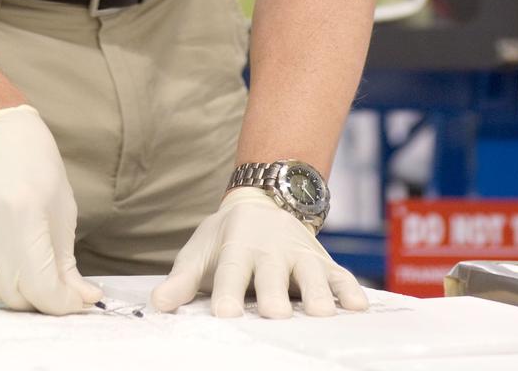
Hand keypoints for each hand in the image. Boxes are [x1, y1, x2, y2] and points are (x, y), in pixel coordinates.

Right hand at [0, 105, 102, 314]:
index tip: (78, 299)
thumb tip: (81, 299)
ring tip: (27, 260)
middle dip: (41, 296)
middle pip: (16, 297)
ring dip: (15, 288)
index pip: (42, 290)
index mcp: (22, 220)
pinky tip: (2, 249)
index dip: (63, 302)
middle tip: (56, 281)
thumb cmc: (33, 163)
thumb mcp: (61, 207)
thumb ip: (66, 262)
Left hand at [150, 187, 367, 318]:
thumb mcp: (200, 250)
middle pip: (274, 275)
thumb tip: (158, 303)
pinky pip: (341, 276)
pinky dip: (351, 289)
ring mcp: (302, 257)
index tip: (226, 314)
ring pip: (312, 275)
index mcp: (238, 248)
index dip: (228, 293)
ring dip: (317, 293)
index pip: (231, 272)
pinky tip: (359, 306)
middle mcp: (272, 251)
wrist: (263, 201)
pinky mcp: (325, 263)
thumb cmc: (226, 237)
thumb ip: (182, 280)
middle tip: (276, 314)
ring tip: (321, 314)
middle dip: (275, 294)